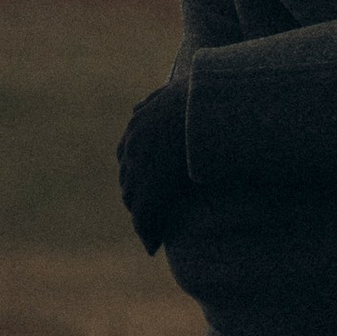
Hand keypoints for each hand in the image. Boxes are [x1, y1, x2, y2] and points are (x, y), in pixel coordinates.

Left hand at [117, 77, 191, 255]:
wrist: (210, 105)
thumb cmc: (203, 95)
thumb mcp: (174, 90)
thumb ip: (156, 100)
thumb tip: (140, 106)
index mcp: (137, 124)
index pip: (126, 156)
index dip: (136, 172)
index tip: (147, 184)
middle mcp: (133, 147)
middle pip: (127, 180)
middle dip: (136, 195)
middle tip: (149, 212)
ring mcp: (140, 168)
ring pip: (134, 201)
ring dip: (142, 215)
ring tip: (152, 231)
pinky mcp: (152, 188)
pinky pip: (145, 218)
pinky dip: (147, 233)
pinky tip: (152, 245)